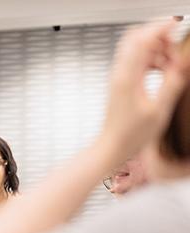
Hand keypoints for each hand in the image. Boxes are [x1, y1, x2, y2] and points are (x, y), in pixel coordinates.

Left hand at [101, 21, 189, 157]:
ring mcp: (118, 76)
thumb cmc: (130, 135)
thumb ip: (171, 84)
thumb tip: (181, 65)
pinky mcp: (121, 82)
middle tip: (175, 49)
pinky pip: (136, 60)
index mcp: (128, 78)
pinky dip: (151, 58)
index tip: (176, 24)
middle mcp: (120, 73)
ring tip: (171, 65)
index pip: (141, 41)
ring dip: (156, 49)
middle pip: (136, 38)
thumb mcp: (158, 111)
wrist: (111, 146)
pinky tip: (162, 70)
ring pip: (136, 48)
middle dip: (158, 36)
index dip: (159, 28)